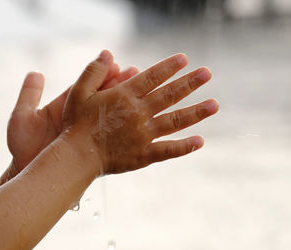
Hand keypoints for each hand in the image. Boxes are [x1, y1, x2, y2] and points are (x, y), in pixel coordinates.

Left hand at [7, 62, 138, 173]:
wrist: (29, 173)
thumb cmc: (23, 148)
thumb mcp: (22, 119)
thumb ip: (29, 95)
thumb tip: (36, 72)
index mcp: (64, 107)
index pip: (87, 87)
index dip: (101, 75)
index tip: (115, 63)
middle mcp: (79, 118)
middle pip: (103, 98)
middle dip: (120, 86)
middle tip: (137, 73)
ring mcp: (87, 133)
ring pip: (110, 116)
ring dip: (127, 105)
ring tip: (145, 92)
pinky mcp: (92, 150)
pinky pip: (111, 138)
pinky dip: (125, 130)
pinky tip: (140, 123)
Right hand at [62, 50, 218, 173]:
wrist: (77, 155)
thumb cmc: (76, 123)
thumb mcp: (79, 92)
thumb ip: (94, 71)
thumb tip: (109, 53)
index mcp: (124, 96)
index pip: (152, 77)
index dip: (169, 67)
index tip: (185, 59)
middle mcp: (139, 113)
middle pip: (169, 95)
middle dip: (190, 83)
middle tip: (207, 73)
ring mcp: (144, 134)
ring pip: (175, 120)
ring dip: (196, 112)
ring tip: (214, 105)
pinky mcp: (144, 155)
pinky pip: (168, 150)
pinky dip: (185, 146)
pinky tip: (200, 141)